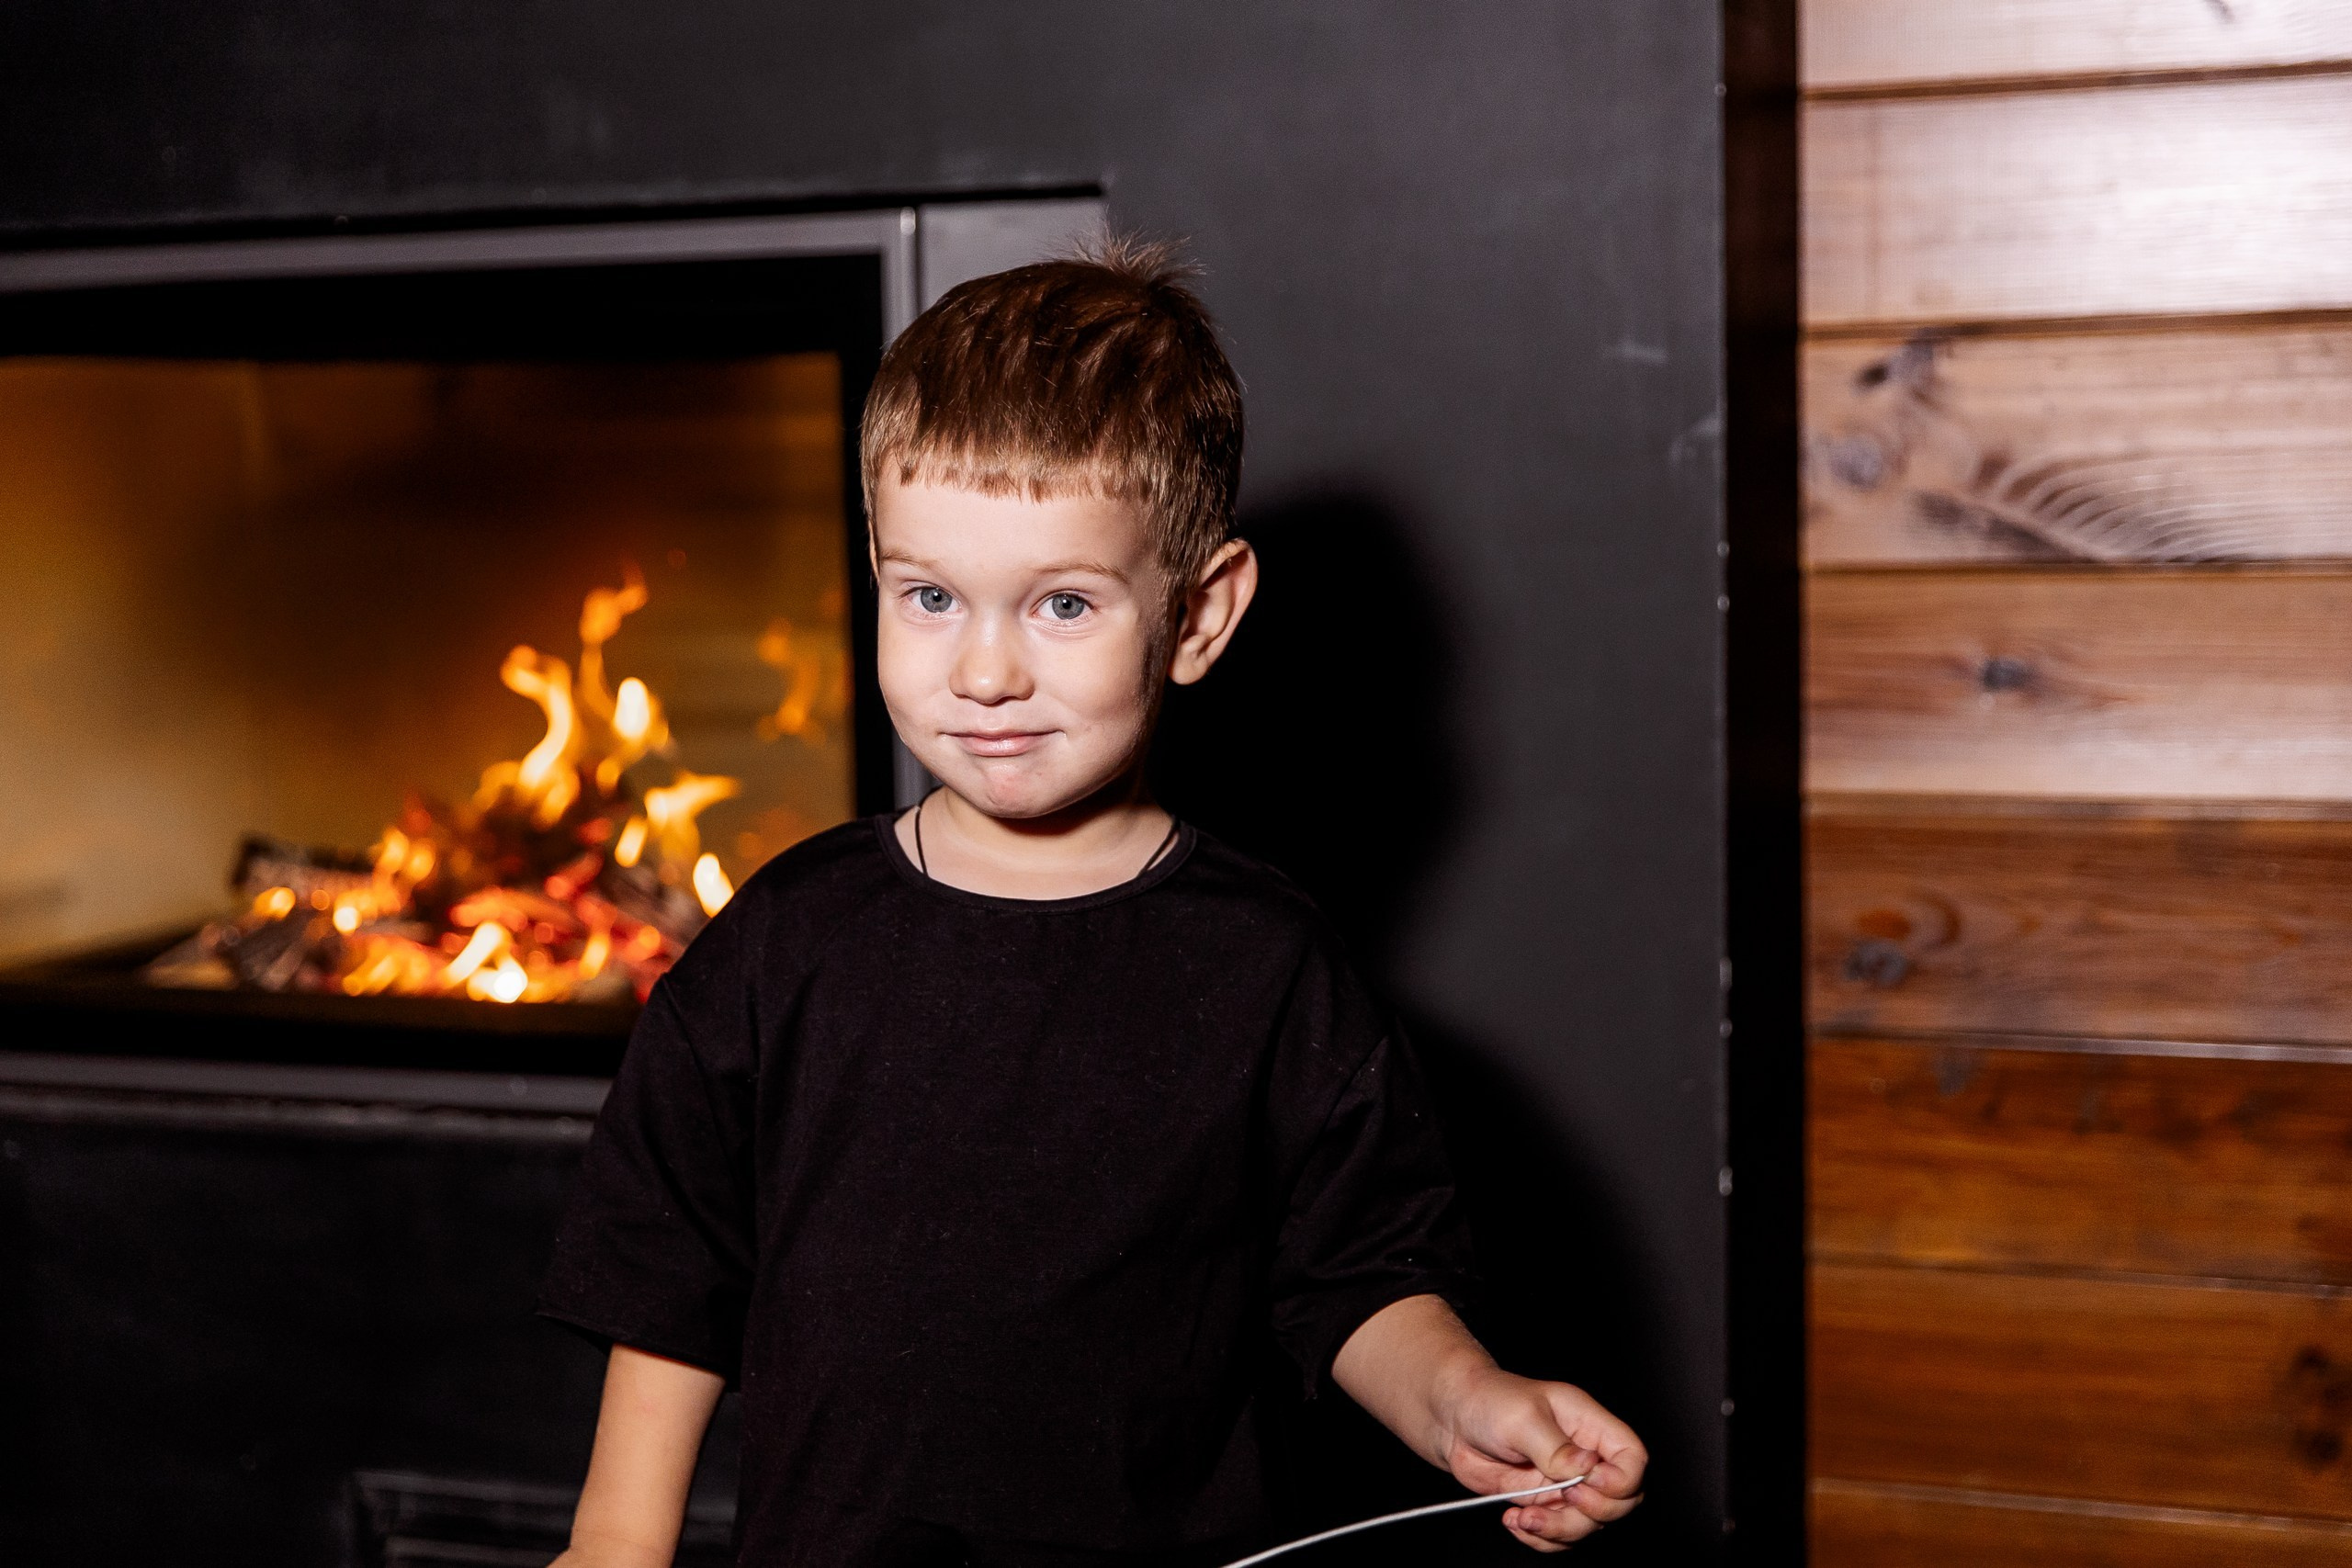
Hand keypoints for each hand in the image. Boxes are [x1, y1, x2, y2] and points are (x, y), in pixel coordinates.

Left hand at [1431, 1364, 1645, 1551]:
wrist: (1452, 1421)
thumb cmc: (1489, 1401)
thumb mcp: (1522, 1418)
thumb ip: (1555, 1446)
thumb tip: (1586, 1469)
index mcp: (1589, 1425)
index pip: (1632, 1458)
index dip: (1621, 1480)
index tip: (1587, 1483)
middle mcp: (1585, 1457)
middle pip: (1622, 1500)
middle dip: (1593, 1511)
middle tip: (1559, 1497)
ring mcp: (1566, 1483)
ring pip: (1590, 1524)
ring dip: (1560, 1530)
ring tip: (1525, 1518)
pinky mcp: (1545, 1503)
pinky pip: (1559, 1535)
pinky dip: (1541, 1538)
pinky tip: (1515, 1521)